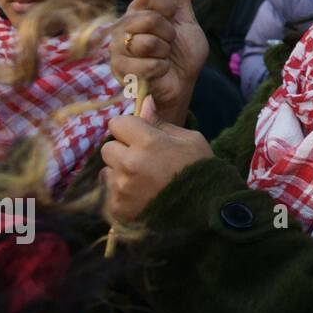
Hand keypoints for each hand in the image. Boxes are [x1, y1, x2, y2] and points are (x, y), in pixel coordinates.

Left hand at [101, 97, 212, 222]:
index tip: (139, 136)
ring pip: (107, 171)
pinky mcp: (118, 208)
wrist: (206, 210)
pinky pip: (109, 193)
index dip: (129, 128)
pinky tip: (140, 195)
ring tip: (142, 180)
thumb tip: (144, 103)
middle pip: (108, 148)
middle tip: (142, 159)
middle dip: (122, 150)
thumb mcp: (189, 139)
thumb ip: (161, 122)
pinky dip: (120, 193)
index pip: (117, 123)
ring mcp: (122, 188)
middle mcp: (130, 163)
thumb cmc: (200, 169)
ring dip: (120, 172)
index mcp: (148, 142)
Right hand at [110, 0, 207, 126]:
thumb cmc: (183, 54)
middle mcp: (125, 24)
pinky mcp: (118, 69)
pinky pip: (146, 64)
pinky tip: (158, 71)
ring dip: (164, 52)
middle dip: (168, 33)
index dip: (168, 5)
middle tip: (169, 42)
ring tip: (163, 57)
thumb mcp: (187, 20)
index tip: (173, 17)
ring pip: (146, 41)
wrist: (182, 84)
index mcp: (140, 9)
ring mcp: (118, 46)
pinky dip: (160, 69)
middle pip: (149, 17)